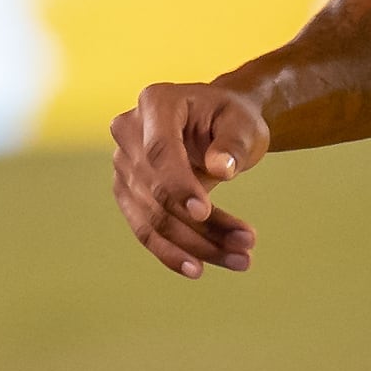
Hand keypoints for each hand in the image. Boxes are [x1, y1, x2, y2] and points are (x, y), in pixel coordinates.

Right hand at [109, 81, 266, 279]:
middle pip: (158, 191)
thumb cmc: (231, 118)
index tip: (203, 212)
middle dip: (201, 226)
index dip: (178, 184)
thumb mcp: (243, 123)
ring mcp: (123, 164)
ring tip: (241, 260)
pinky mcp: (128, 192)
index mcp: (156, 103)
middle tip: (247, 245)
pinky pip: (145, 229)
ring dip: (196, 245)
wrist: (217, 125)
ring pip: (154, 218)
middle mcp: (130, 131)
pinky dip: (173, 252)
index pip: (160, 150)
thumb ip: (232, 143)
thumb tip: (220, 169)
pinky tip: (199, 268)